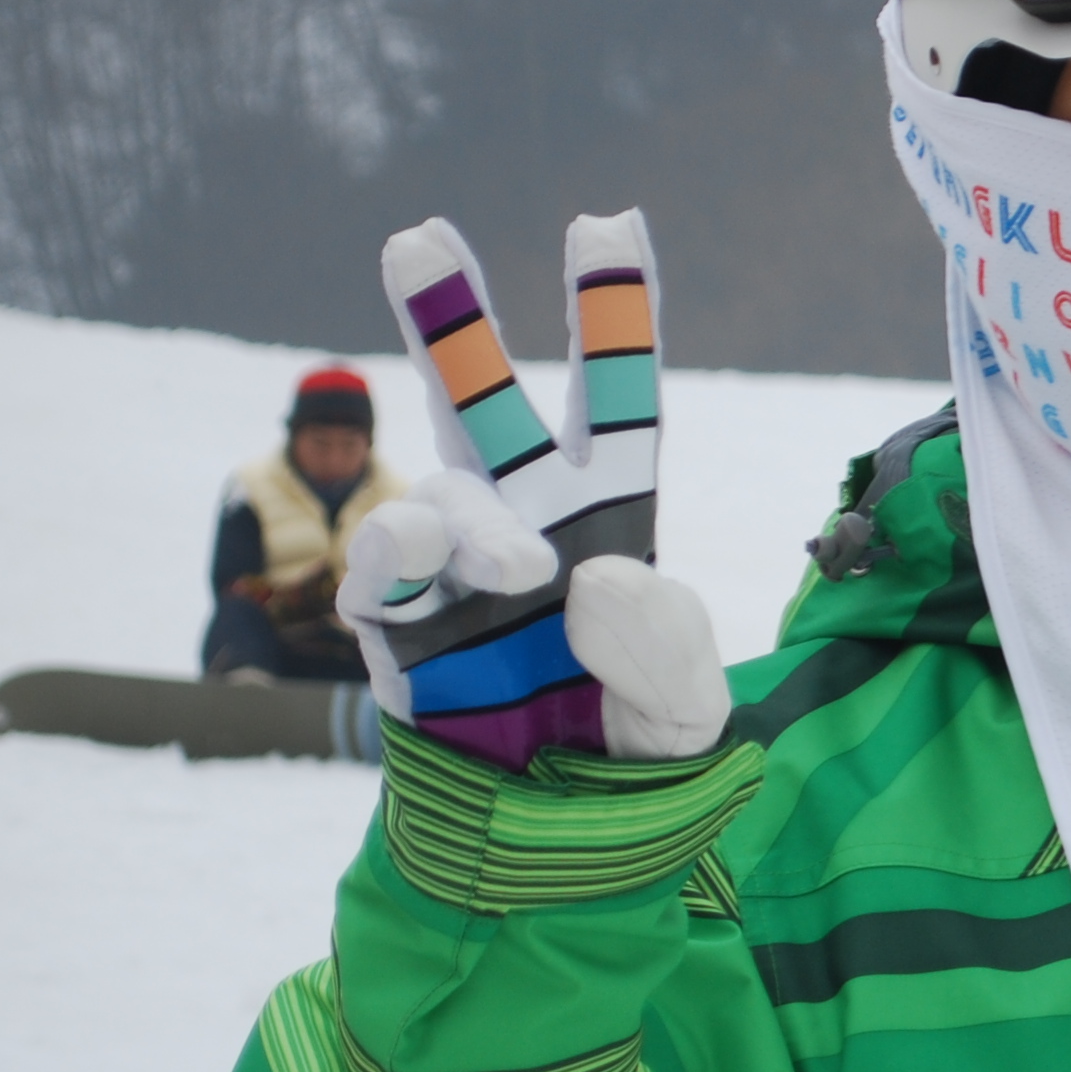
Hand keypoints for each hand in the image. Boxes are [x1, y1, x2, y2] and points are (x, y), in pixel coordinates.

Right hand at [333, 213, 727, 767]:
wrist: (549, 851)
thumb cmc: (624, 760)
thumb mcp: (687, 715)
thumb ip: (664, 647)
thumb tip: (585, 573)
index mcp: (610, 519)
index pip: (614, 400)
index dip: (612, 313)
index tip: (607, 220)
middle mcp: (525, 525)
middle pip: (486, 401)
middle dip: (452, 318)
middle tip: (417, 234)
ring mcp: (451, 574)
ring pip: (440, 488)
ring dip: (476, 519)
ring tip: (522, 574)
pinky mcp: (394, 629)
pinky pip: (383, 568)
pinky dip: (405, 558)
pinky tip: (433, 567)